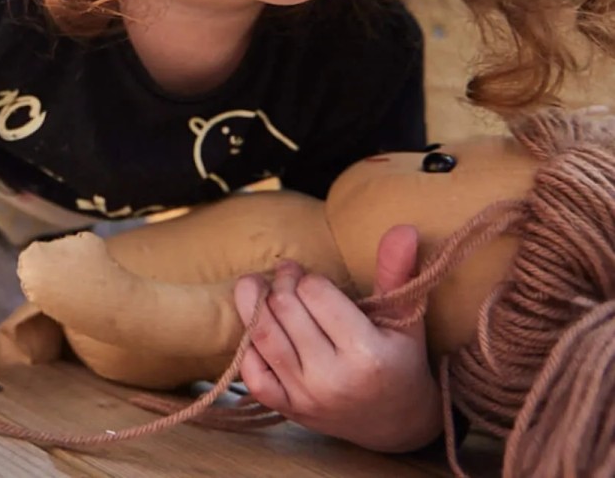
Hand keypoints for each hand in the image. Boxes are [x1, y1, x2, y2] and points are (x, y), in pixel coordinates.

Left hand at [231, 225, 441, 451]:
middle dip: (281, 282)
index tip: (314, 279)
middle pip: (283, 308)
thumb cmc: (400, 361)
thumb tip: (403, 228)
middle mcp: (331, 380)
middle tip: (289, 275)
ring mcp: (306, 398)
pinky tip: (259, 329)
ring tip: (264, 288)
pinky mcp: (287, 410)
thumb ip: (398, 270)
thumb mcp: (405, 317)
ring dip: (254, 302)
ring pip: (261, 334)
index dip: (309, 278)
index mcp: (365, 354)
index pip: (314, 292)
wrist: (398, 424)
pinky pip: (250, 373)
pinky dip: (247, 346)